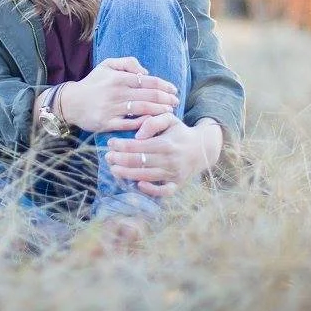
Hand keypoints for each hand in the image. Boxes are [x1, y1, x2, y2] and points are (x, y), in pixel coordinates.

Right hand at [60, 57, 178, 134]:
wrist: (71, 102)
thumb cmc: (92, 83)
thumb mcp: (107, 65)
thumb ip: (127, 63)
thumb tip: (146, 72)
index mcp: (119, 78)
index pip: (148, 81)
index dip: (164, 85)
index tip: (174, 90)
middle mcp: (117, 92)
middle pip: (148, 95)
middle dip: (166, 99)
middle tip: (176, 102)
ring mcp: (112, 108)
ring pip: (142, 109)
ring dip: (158, 111)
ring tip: (169, 112)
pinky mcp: (107, 123)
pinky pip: (129, 124)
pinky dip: (143, 123)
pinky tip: (153, 123)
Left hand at [105, 114, 222, 195]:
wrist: (202, 148)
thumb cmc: (180, 132)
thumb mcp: (169, 119)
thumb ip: (152, 122)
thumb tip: (137, 135)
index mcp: (167, 143)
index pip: (139, 146)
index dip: (122, 146)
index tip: (110, 143)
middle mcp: (170, 160)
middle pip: (140, 162)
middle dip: (120, 160)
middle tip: (108, 157)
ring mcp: (174, 174)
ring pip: (147, 176)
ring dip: (128, 174)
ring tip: (114, 169)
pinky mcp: (177, 184)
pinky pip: (164, 191)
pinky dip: (151, 190)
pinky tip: (138, 185)